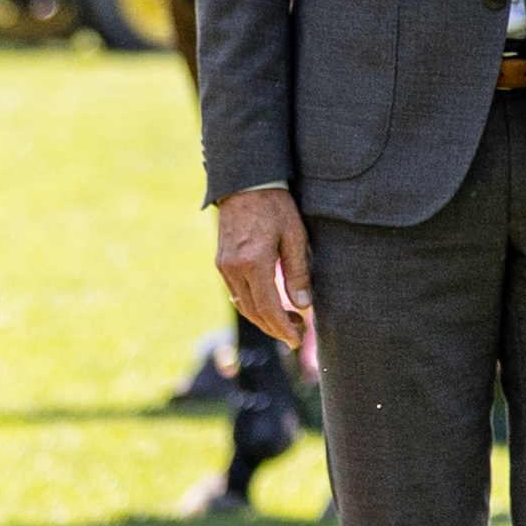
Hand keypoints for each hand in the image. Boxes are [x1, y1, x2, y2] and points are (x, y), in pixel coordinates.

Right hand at [212, 185, 313, 345]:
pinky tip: (270, 304)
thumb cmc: (275, 206)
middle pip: (253, 312)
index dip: (283, 328)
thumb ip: (298, 272)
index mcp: (254, 263)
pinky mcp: (222, 262)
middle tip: (297, 336)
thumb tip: (303, 305)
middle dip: (275, 328)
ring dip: (264, 319)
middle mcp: (234, 268)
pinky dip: (253, 305)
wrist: (245, 184)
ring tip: (288, 321)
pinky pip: (236, 292)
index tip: (297, 340)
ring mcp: (224, 266)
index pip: (268, 308)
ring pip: (243, 305)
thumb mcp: (295, 236)